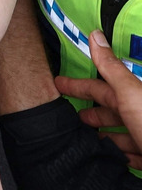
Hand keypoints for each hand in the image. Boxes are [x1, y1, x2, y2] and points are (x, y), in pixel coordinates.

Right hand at [55, 30, 141, 167]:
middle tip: (72, 115)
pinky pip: (133, 156)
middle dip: (92, 112)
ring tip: (87, 139)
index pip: (100, 87)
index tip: (60, 85)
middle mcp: (140, 115)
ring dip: (105, 135)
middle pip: (112, 110)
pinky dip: (121, 155)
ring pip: (122, 134)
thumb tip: (96, 37)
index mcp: (133, 97)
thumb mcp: (130, 94)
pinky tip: (113, 156)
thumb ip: (111, 68)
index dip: (79, 85)